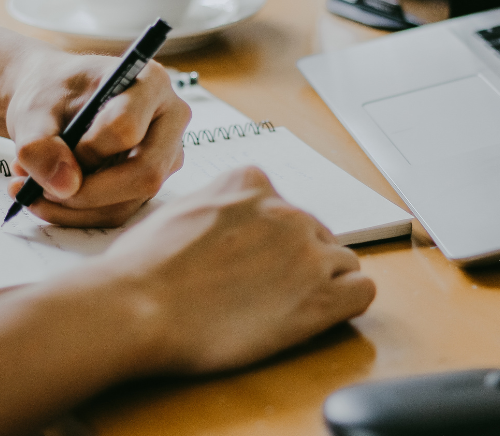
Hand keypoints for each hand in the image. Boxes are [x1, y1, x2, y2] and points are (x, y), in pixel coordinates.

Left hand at [5, 48, 189, 227]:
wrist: (52, 101)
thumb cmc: (50, 94)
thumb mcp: (32, 110)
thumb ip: (39, 144)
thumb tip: (65, 187)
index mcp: (150, 82)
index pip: (127, 129)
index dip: (87, 149)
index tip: (57, 146)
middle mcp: (170, 120)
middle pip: (144, 174)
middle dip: (86, 192)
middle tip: (39, 189)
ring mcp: (166, 156)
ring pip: (129, 202)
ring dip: (73, 209)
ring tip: (30, 190)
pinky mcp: (151, 183)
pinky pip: (118, 212)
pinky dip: (77, 214)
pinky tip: (47, 195)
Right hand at [94, 166, 375, 374]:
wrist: (138, 306)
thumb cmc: (141, 267)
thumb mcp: (174, 211)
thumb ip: (211, 207)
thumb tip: (215, 221)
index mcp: (249, 183)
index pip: (282, 205)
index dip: (269, 237)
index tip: (252, 259)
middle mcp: (285, 211)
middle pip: (314, 234)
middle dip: (295, 261)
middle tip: (263, 292)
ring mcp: (307, 253)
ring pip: (342, 261)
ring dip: (321, 282)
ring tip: (285, 308)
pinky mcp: (320, 298)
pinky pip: (362, 291)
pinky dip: (346, 302)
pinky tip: (317, 316)